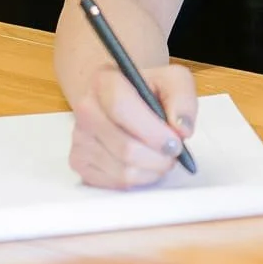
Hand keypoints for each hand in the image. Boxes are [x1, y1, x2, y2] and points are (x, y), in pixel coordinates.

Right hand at [68, 63, 197, 189]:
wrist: (120, 99)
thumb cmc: (148, 90)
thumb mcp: (173, 80)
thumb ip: (183, 100)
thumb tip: (182, 129)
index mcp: (105, 83)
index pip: (122, 109)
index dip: (153, 132)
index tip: (175, 142)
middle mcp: (86, 110)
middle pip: (125, 148)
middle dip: (159, 157)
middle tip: (174, 153)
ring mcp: (80, 139)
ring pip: (122, 170)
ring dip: (152, 170)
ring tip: (162, 157)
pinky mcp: (80, 162)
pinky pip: (114, 182)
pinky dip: (139, 179)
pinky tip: (146, 164)